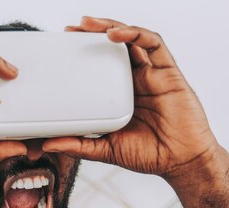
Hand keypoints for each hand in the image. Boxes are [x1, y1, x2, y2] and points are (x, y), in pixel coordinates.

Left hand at [43, 16, 219, 179]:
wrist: (181, 163)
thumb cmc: (148, 155)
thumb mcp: (106, 149)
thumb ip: (79, 145)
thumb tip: (47, 144)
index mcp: (121, 95)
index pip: (100, 66)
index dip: (82, 54)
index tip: (61, 48)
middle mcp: (136, 80)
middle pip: (113, 47)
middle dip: (92, 33)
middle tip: (70, 29)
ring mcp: (152, 74)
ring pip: (131, 39)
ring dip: (109, 26)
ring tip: (88, 24)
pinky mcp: (168, 72)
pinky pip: (153, 44)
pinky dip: (134, 34)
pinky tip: (115, 34)